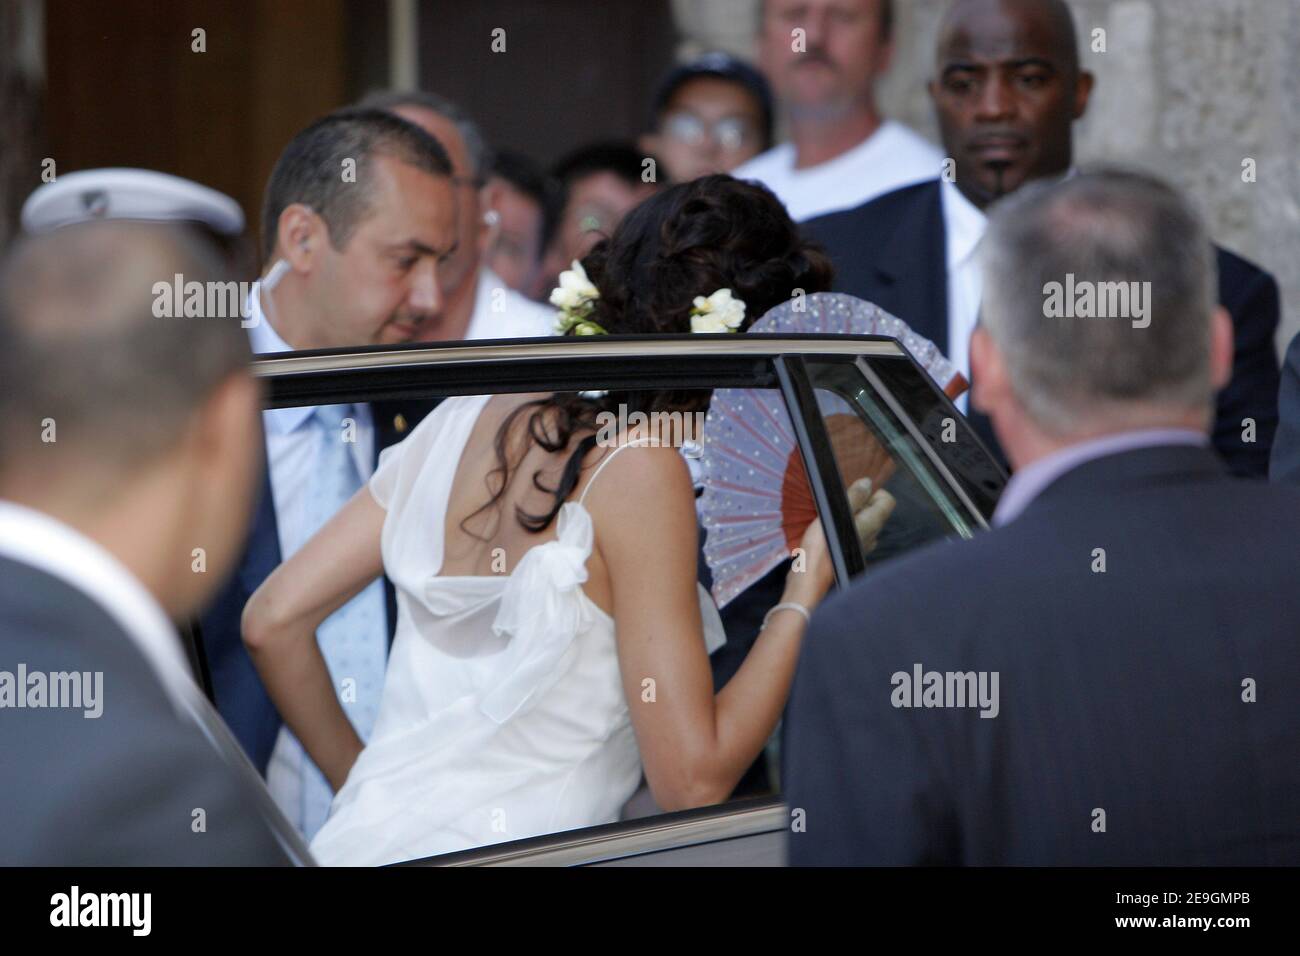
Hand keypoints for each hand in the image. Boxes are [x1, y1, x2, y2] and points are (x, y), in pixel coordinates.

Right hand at [783, 476, 897, 606]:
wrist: (809, 577)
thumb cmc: (822, 545)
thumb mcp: (836, 513)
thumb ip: (854, 497)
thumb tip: (868, 482)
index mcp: (872, 523)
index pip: (887, 501)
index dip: (873, 491)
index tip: (854, 490)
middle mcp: (871, 535)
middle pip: (873, 510)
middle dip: (858, 502)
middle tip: (838, 501)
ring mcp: (861, 546)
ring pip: (861, 523)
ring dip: (848, 515)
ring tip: (830, 514)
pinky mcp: (847, 553)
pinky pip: (851, 534)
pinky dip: (842, 527)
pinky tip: (826, 529)